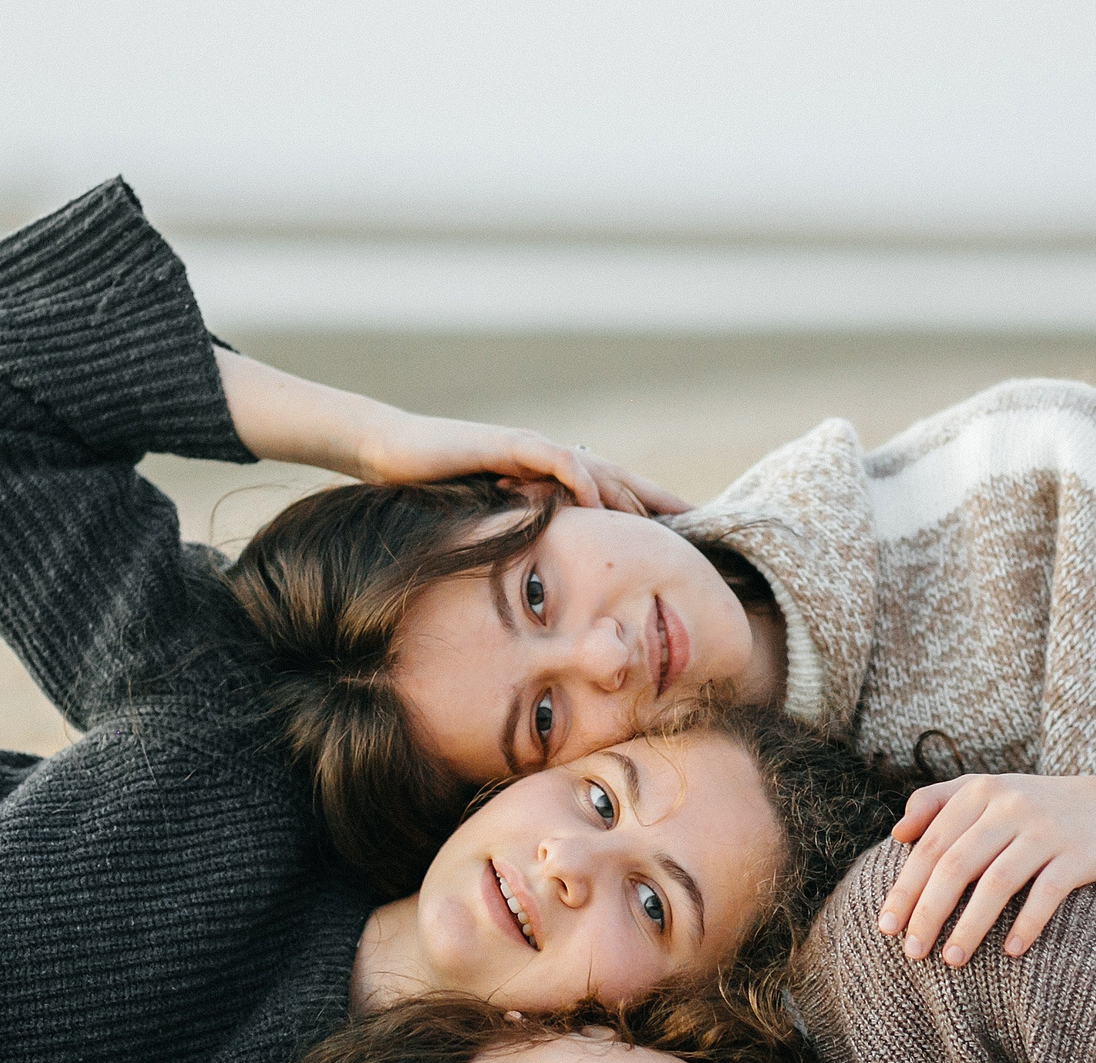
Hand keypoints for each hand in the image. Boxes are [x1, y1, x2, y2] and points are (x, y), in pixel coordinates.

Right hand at [355, 413, 685, 515]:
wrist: (394, 453)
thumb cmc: (438, 490)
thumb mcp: (492, 526)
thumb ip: (524, 542)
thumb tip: (543, 584)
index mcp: (552, 482)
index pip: (613, 496)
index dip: (651, 513)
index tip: (688, 536)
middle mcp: (551, 462)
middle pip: (621, 481)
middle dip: (661, 502)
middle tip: (701, 525)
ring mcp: (533, 451)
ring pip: (598, 470)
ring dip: (631, 495)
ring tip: (665, 521)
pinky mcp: (508, 445)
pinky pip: (555, 460)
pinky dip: (580, 479)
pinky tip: (599, 502)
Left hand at [878, 774, 1095, 964]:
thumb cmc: (1040, 808)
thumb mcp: (991, 792)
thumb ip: (939, 802)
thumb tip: (897, 834)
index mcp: (981, 792)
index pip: (930, 846)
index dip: (905, 888)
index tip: (886, 927)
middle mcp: (1010, 806)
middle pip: (956, 865)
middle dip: (928, 912)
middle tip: (912, 952)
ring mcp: (1047, 830)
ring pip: (996, 883)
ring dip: (970, 926)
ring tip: (952, 960)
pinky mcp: (1080, 855)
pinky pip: (1046, 894)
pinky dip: (1026, 924)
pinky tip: (1010, 952)